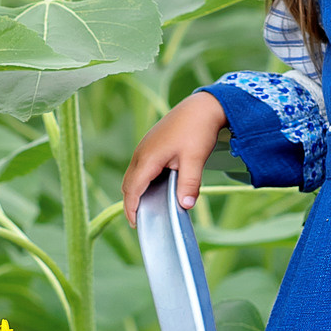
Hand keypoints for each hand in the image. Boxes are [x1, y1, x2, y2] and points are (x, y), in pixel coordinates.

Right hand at [123, 91, 227, 224]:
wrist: (202, 106)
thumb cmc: (198, 130)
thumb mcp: (195, 159)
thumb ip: (189, 184)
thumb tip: (185, 206)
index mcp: (148, 158)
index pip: (133, 189)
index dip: (132, 208)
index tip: (135, 224)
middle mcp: (141, 153)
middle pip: (128, 184)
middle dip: (131, 203)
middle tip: (140, 221)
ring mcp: (144, 147)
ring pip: (133, 175)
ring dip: (136, 191)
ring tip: (146, 207)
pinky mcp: (150, 145)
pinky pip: (140, 167)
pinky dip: (142, 181)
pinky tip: (155, 187)